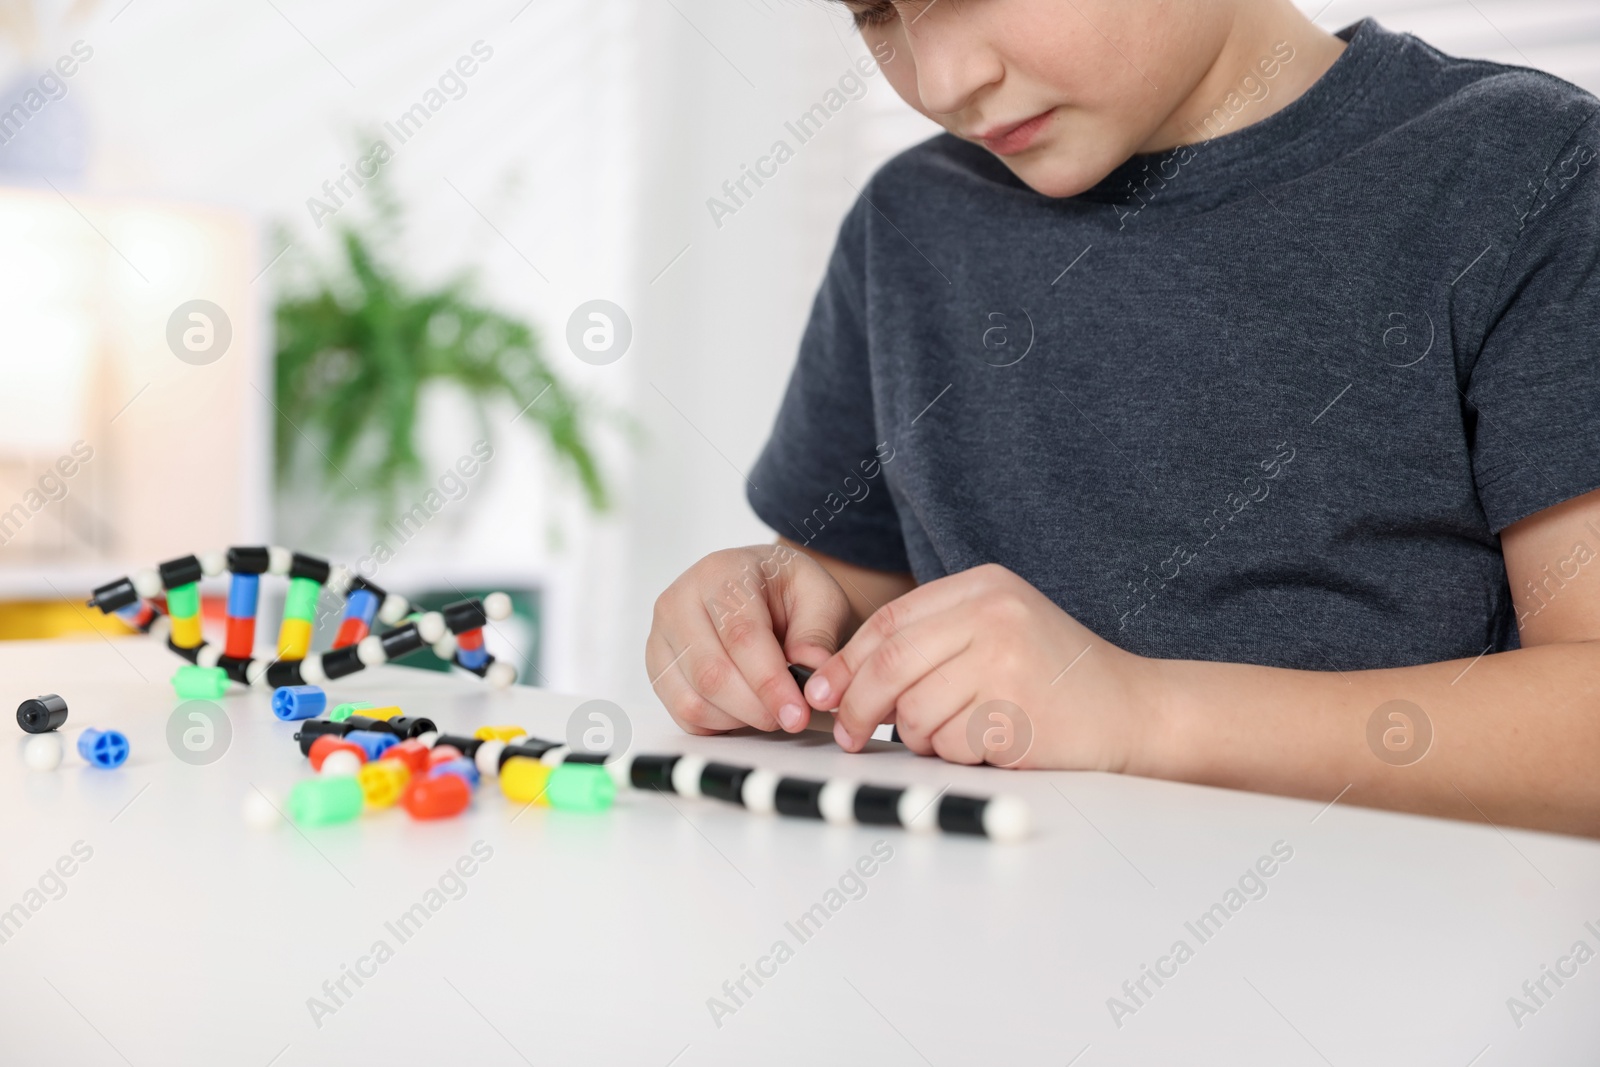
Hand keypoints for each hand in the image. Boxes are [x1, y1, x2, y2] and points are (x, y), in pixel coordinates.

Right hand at [646, 543, 851, 734]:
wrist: (762, 586)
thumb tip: (812, 674)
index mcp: (720, 573)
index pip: (740, 636)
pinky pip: (683, 713)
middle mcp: (679, 601)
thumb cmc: (788, 590)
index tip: (798, 713)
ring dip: (739, 718)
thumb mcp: (821, 597)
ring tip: (770, 707)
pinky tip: (745, 708)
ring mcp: (660, 636)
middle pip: (711, 673)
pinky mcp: (657, 668)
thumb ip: (818, 634)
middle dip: (757, 708)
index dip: (770, 682)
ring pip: (693, 700)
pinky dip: (719, 723)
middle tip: (792, 717)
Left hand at [803, 564, 1165, 770]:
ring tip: (958, 734)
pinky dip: (956, 756)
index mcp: (983, 587)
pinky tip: (989, 746)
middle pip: (890, 665)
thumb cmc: (1054, 680)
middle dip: (858, 708)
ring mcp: (1006, 660)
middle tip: (849, 735)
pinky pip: (949, 744)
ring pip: (914, 711)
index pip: (888, 621)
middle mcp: (994, 614)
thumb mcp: (994, 634)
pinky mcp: (1016, 711)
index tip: (826, 693)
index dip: (847, 663)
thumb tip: (840, 682)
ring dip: (919, 738)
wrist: (1134, 710)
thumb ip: (927, 644)